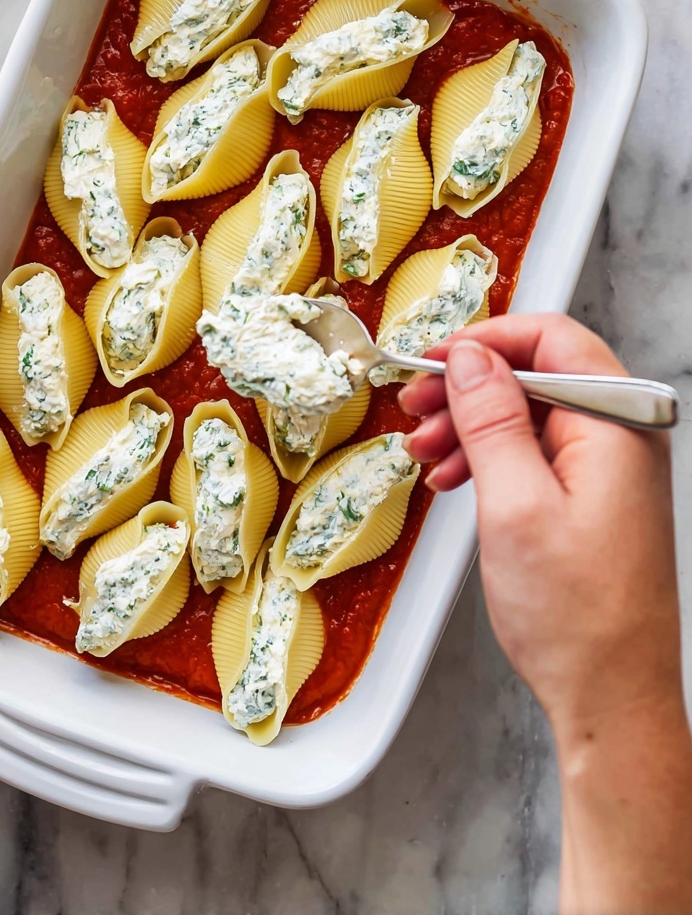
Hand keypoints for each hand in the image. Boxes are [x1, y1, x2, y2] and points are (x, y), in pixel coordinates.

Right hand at [399, 314, 691, 914]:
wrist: (613, 700)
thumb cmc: (575, 617)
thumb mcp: (514, 504)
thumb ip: (490, 419)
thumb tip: (469, 357)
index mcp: (617, 426)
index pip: (553, 339)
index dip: (486, 340)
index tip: (433, 359)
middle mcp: (623, 438)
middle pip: (539, 374)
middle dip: (470, 386)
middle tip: (415, 409)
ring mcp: (612, 470)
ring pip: (532, 415)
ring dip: (473, 425)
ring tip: (424, 454)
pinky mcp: (596, 499)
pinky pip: (539, 453)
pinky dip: (492, 458)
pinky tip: (454, 479)